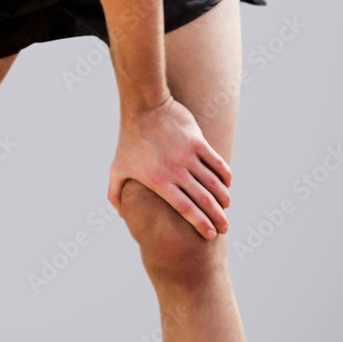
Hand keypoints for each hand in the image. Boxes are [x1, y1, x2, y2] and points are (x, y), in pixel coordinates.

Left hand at [107, 95, 231, 239]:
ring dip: (223, 197)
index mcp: (158, 181)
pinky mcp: (197, 141)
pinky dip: (225, 174)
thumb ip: (115, 192)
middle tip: (225, 227)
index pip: (185, 209)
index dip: (200, 223)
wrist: (143, 106)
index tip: (210, 235)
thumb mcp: (117, 167)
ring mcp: (188, 155)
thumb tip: (119, 213)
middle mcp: (176, 171)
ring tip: (226, 206)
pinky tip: (227, 183)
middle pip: (203, 200)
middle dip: (217, 217)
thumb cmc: (129, 138)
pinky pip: (216, 162)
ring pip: (213, 183)